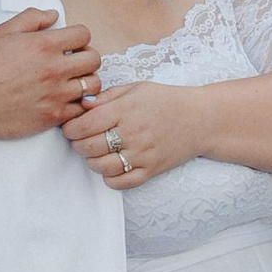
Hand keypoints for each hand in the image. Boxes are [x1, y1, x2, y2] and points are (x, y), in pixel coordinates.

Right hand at [0, 9, 96, 142]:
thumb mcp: (4, 32)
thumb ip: (32, 18)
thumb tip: (54, 16)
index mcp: (44, 45)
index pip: (84, 34)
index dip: (79, 37)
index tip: (70, 43)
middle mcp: (54, 69)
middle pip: (94, 59)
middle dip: (86, 57)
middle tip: (74, 62)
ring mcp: (56, 95)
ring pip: (93, 85)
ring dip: (85, 81)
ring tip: (72, 81)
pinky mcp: (52, 117)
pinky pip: (80, 109)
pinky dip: (76, 104)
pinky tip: (64, 100)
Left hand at [62, 75, 208, 187]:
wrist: (201, 119)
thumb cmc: (166, 101)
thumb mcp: (137, 89)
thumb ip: (107, 96)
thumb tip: (82, 104)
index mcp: (127, 109)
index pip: (86, 124)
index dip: (70, 128)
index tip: (70, 127)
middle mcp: (133, 133)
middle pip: (89, 147)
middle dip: (77, 144)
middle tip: (79, 140)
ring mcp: (143, 154)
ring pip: (102, 167)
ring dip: (91, 161)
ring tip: (95, 152)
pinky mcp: (151, 170)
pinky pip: (121, 182)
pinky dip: (110, 178)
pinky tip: (111, 166)